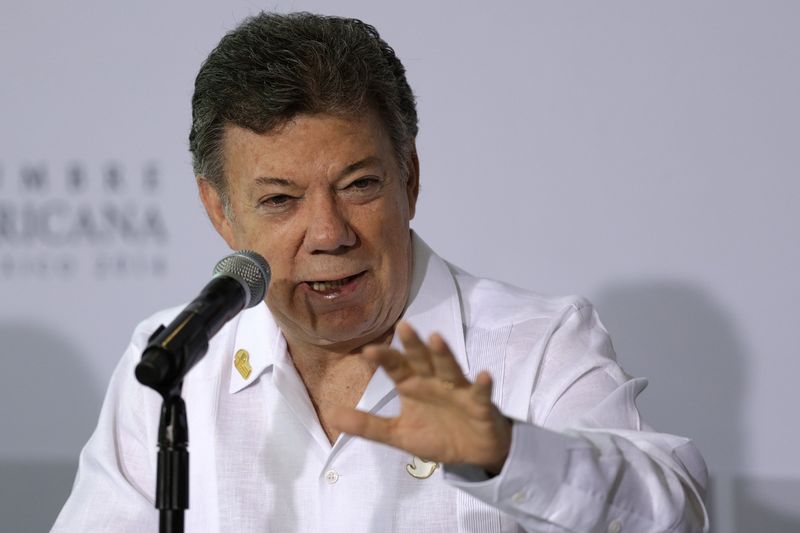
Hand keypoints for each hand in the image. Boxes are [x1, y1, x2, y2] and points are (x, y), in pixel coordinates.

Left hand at [329, 321, 511, 473]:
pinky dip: (482, 385)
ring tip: (435, 338)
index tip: (368, 351)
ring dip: (443, 354)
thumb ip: (369, 425)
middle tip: (403, 327)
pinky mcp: (480, 404)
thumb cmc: (436, 435)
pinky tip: (483, 375)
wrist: (473, 452)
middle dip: (413, 345)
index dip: (384, 359)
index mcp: (413, 385)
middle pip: (422, 360)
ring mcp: (458, 390)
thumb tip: (332, 416)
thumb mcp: (399, 434)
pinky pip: (480, 393)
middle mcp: (433, 381)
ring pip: (449, 369)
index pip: (396, 368)